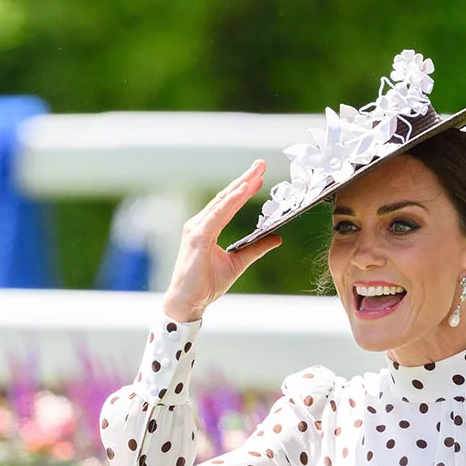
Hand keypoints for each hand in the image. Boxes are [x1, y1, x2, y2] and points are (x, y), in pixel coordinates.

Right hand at [161, 161, 280, 322]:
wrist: (189, 301)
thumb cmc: (205, 283)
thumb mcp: (238, 263)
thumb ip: (255, 248)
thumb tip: (276, 238)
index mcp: (207, 227)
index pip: (229, 203)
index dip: (244, 189)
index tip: (259, 177)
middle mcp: (200, 223)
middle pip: (226, 197)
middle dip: (244, 180)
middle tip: (260, 164)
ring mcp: (197, 228)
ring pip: (222, 203)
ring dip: (239, 187)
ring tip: (255, 175)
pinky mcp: (197, 237)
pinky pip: (217, 216)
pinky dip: (230, 203)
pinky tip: (241, 193)